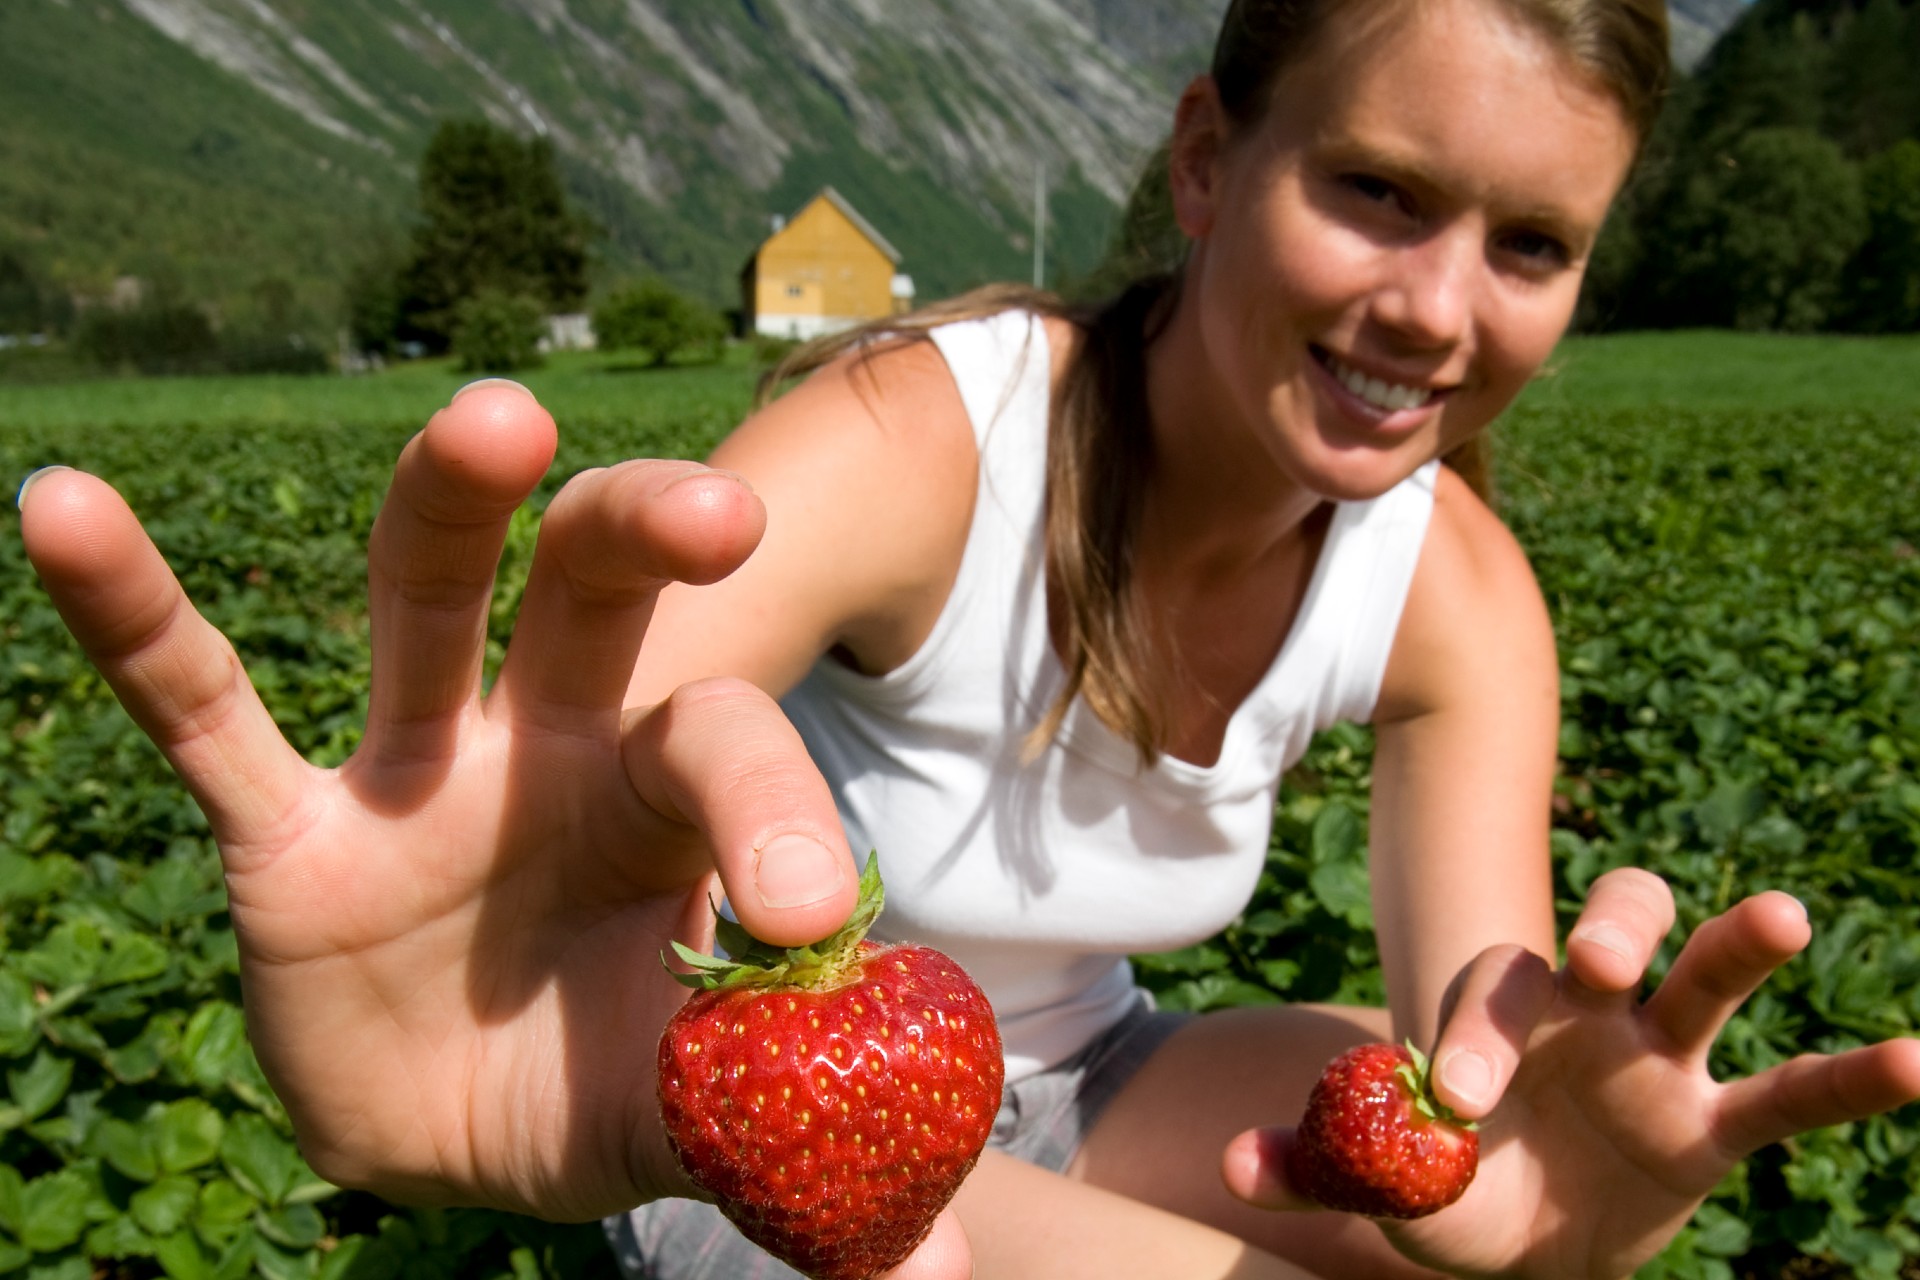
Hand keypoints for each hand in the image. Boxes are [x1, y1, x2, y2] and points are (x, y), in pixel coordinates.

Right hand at [19, 382, 970, 1275]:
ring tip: (498, 417)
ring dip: (450, 506)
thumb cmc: (609, 1084)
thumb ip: (806, 1154)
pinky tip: (64, 509)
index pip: (726, 754)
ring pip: (422, 602)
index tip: (805, 919)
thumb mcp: (706, 1113)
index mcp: (664, 801)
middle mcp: (545, 750)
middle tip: (718, 510)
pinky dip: (134, 622)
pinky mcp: (288, 834)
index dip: (776, 819)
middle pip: (595, 599)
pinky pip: (202, 713)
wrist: (473, 1125)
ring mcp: (412, 775)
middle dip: (643, 535)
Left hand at [1223, 867, 1919, 1278]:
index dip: (1477, 1039)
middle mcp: (1585, 1014)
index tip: (1460, 1104)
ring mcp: (1660, 1057)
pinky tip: (1917, 1061)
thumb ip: (1318, 1165)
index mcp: (1496, 1017)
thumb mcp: (1383, 1182)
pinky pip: (1788, 1094)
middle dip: (1607, 926)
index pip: (1492, 996)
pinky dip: (1850, 1078)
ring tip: (1780, 915)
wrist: (1521, 1242)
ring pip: (1706, 976)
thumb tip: (1236, 1168)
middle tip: (1598, 961)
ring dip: (1735, 944)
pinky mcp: (1714, 1121)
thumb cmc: (1448, 1192)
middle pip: (1611, 924)